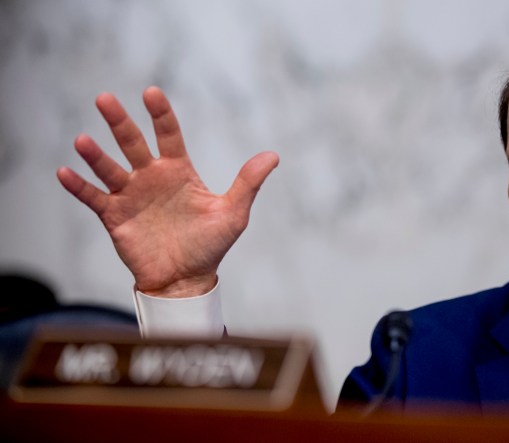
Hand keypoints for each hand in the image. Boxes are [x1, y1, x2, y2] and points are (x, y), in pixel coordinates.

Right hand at [57, 87, 278, 296]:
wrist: (187, 280)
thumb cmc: (211, 245)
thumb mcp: (233, 213)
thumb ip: (248, 183)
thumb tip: (272, 156)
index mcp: (179, 171)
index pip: (168, 135)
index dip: (160, 114)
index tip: (151, 93)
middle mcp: (152, 178)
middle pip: (132, 143)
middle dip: (119, 122)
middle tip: (105, 99)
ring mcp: (131, 196)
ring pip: (109, 169)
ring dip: (95, 155)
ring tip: (83, 141)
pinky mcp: (115, 217)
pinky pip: (93, 198)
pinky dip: (78, 187)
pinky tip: (64, 172)